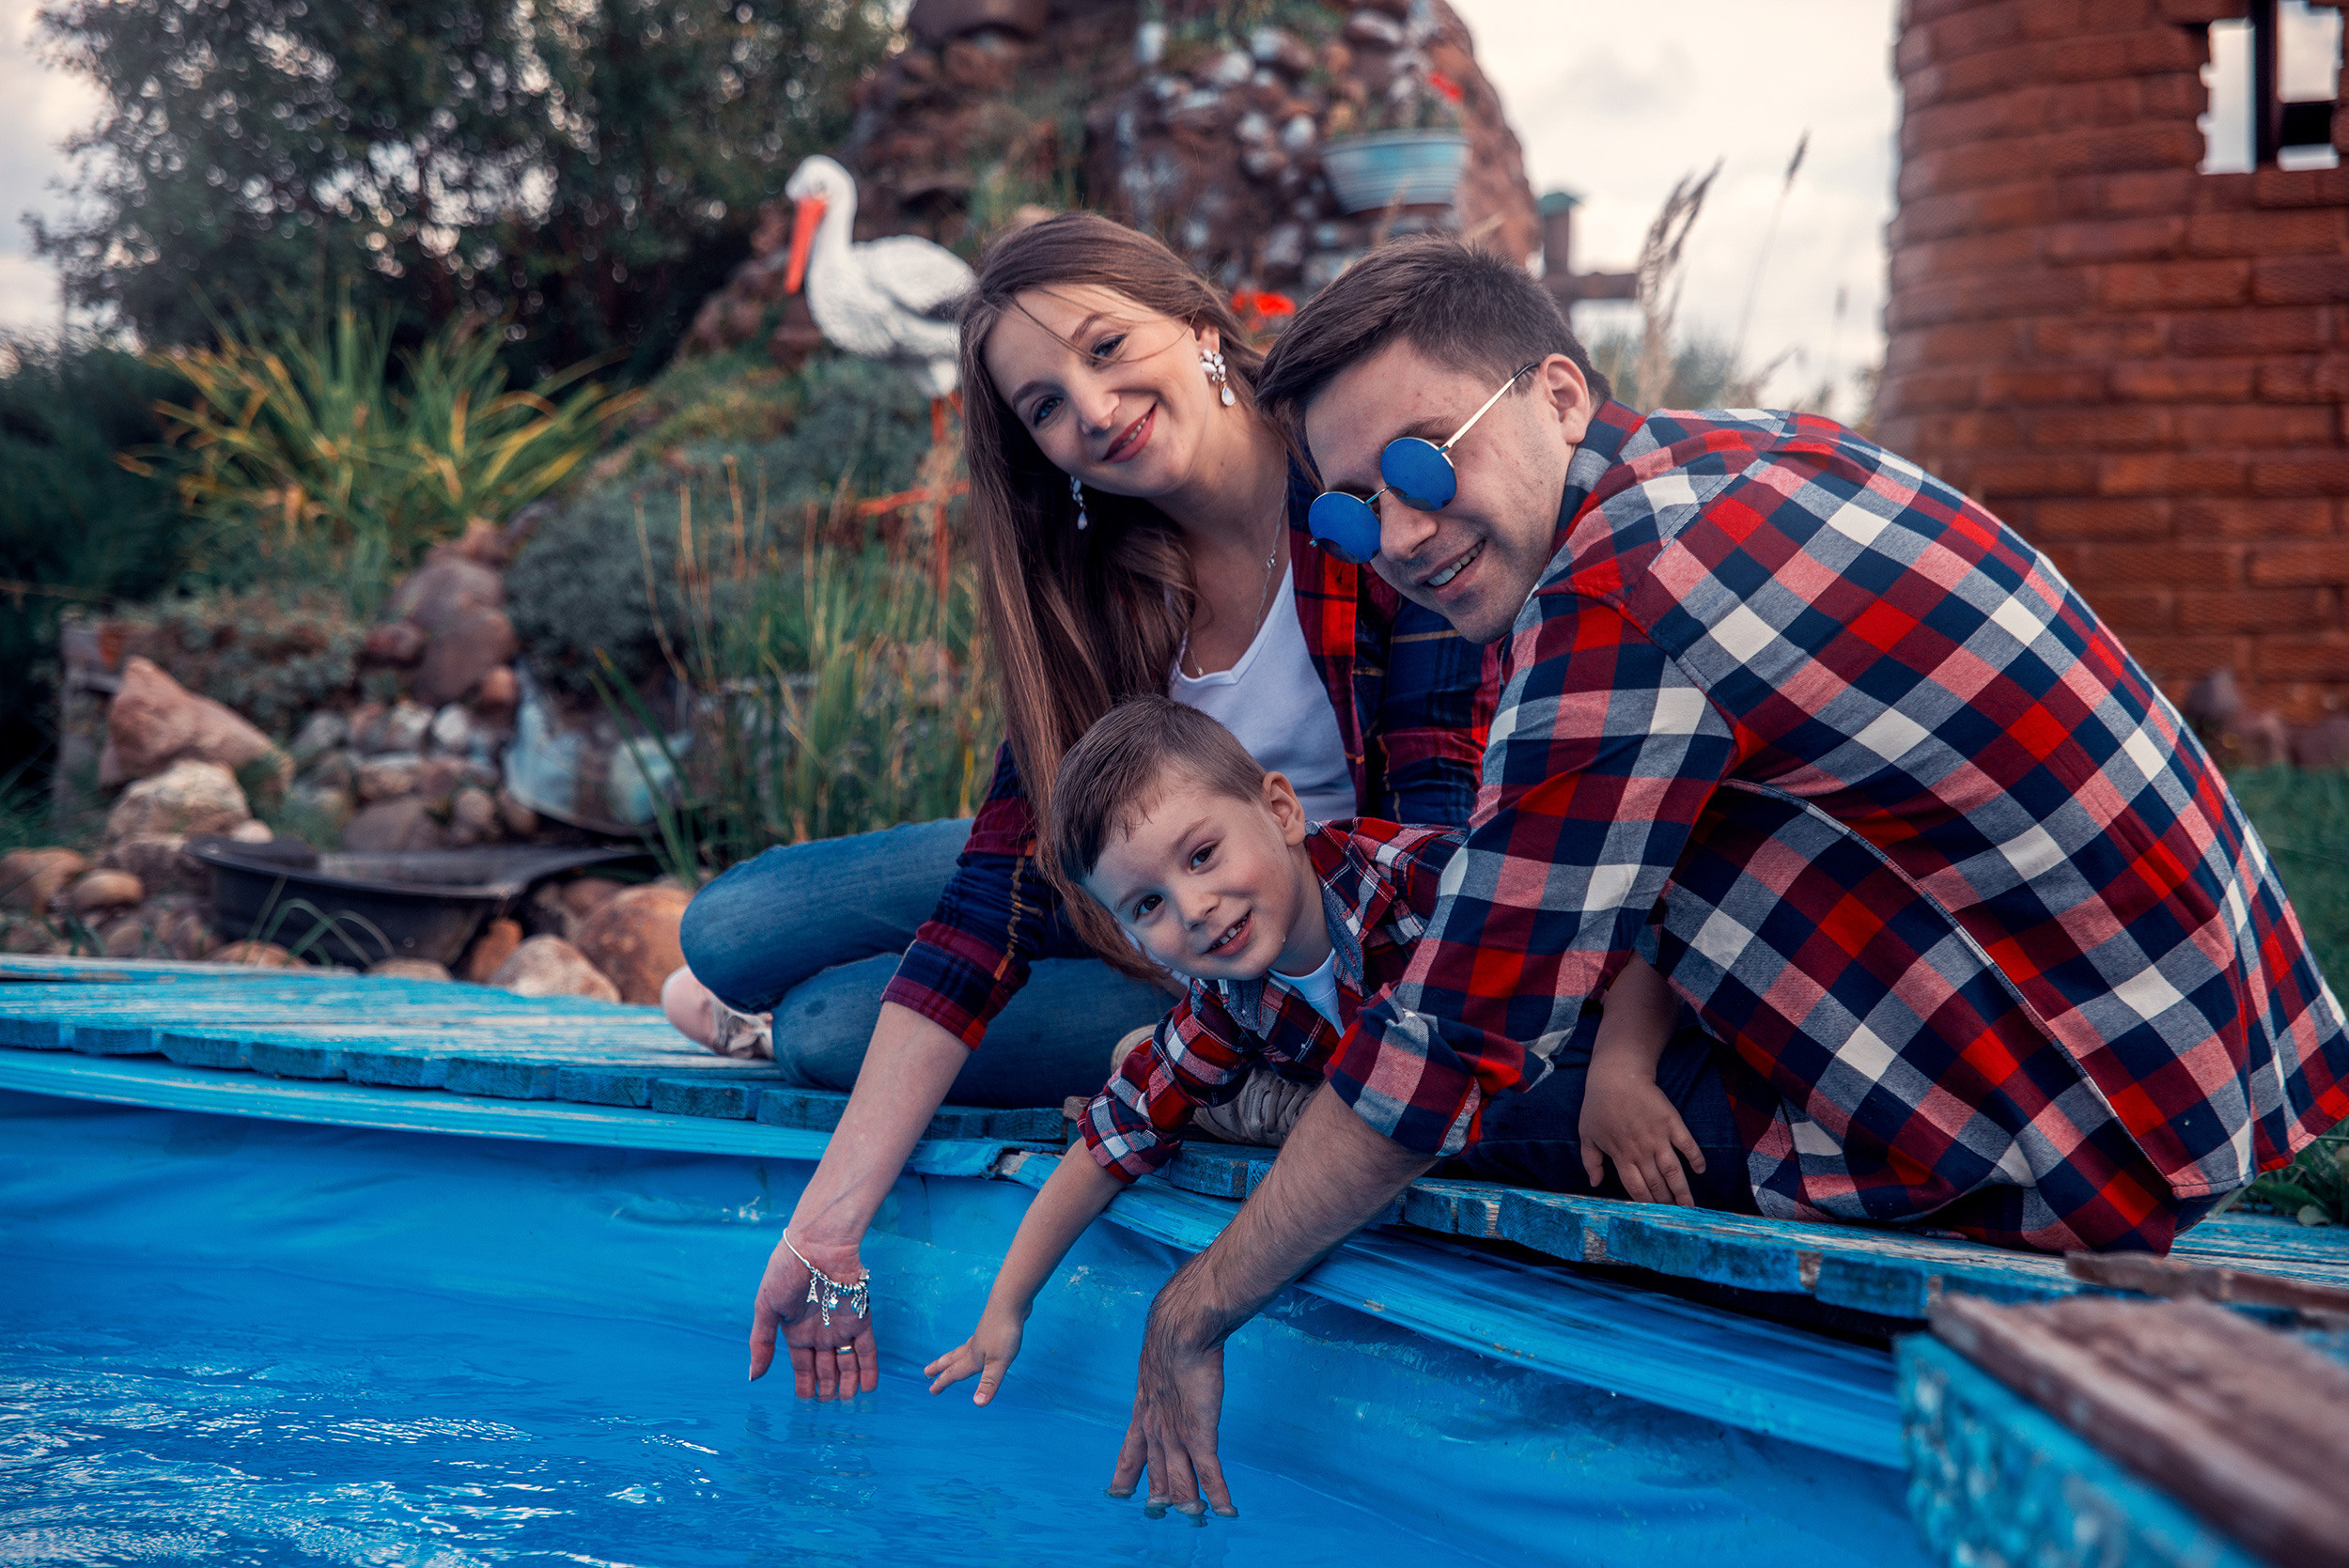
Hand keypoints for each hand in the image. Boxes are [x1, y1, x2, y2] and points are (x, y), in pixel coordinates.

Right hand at [747, 1232, 877, 1398]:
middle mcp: (820, 1331)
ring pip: (847, 1361)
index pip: (802, 1365)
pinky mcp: (861, 1318)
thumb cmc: (786, 1272)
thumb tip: (754, 1377)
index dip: (805, 1383)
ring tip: (848, 1401)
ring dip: (849, 1382)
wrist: (816, 1245)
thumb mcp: (766, 1308)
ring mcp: (842, 1325)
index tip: (806, 1401)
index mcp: (796, 1330)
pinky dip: (868, 1369)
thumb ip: (762, 1343)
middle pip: (826, 1366)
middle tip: (830, 1404)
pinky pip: (867, 1349)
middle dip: (828, 1386)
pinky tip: (868, 1387)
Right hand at [923, 1305, 1023, 1403]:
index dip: (943, 1383)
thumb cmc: (1004, 1331)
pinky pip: (975, 1340)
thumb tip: (978, 1404)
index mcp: (973, 1356)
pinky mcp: (991, 1326)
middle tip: (926, 1372)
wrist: (1010, 1300)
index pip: (954, 1373)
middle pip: (952, 1359)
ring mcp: (982, 1335)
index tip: (931, 1390)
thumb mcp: (999, 1361)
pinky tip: (978, 1343)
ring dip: (953, 1356)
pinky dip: (969, 1346)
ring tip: (948, 1358)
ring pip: (963, 1349)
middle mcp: (974, 1346)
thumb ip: (989, 1382)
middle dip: (940, 1367)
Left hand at [1107, 1296, 1237, 1517]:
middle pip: (1156, 1475)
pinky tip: (1226, 1511)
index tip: (1116, 1495)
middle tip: (1158, 1516)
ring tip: (1194, 1519)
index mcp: (1144, 1411)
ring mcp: (1176, 1435)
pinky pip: (1210, 1473)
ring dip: (1189, 1502)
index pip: (1130, 1453)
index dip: (1124, 1477)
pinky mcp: (1199, 1434)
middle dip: (1158, 1498)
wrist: (1179, 1331)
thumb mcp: (1158, 1361)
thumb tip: (1173, 1358)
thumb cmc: (1172, 1336)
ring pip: (1182, 1482)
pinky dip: (1219, 1495)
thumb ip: (1164, 1372)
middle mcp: (1155, 1430)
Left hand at [1580, 1069, 1704, 1206]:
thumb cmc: (1598, 1105)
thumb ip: (1590, 1161)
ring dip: (1683, 1190)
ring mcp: (1658, 1137)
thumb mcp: (1586, 1134)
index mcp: (1621, 1156)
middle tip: (1677, 1216)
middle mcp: (1641, 1150)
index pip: (1636, 1188)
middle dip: (1666, 1203)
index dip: (1646, 1203)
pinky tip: (1700, 1170)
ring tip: (1690, 1206)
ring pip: (1673, 1170)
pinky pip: (1687, 1144)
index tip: (1654, 1215)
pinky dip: (1696, 1158)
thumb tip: (1594, 1183)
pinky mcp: (1672, 1122)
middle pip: (1657, 1184)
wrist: (1617, 1076)